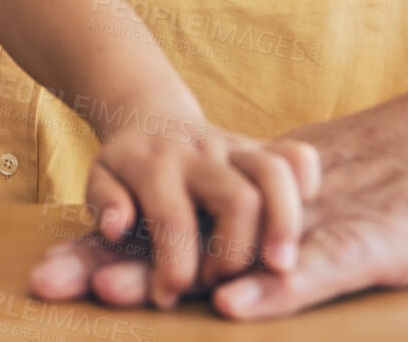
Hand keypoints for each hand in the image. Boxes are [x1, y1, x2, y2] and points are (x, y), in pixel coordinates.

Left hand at [30, 78, 407, 318]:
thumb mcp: (337, 212)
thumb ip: (281, 233)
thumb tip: (230, 268)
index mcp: (264, 205)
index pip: (179, 227)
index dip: (118, 247)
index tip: (55, 271)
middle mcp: (282, 211)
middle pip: (188, 237)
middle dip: (119, 257)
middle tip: (54, 278)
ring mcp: (329, 224)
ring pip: (239, 251)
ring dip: (175, 271)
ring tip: (114, 291)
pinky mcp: (382, 242)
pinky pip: (321, 265)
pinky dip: (277, 284)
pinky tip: (236, 301)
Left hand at [72, 121, 321, 307]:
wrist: (153, 111)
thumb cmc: (126, 162)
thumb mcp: (101, 176)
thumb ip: (105, 203)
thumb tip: (117, 228)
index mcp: (157, 165)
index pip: (173, 219)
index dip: (172, 267)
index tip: (166, 296)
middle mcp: (201, 154)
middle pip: (238, 199)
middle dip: (235, 253)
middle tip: (220, 286)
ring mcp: (234, 147)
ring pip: (275, 175)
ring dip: (283, 224)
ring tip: (279, 266)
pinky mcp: (259, 147)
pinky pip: (297, 154)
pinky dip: (306, 181)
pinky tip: (303, 212)